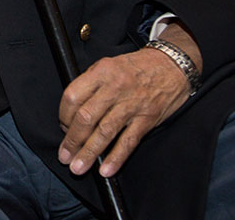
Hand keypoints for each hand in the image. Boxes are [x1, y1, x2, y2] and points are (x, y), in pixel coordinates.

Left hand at [57, 27, 198, 177]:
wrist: (172, 65)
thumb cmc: (137, 66)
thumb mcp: (109, 64)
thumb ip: (91, 83)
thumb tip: (72, 111)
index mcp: (102, 71)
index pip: (73, 96)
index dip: (63, 116)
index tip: (62, 127)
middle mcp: (115, 87)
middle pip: (86, 117)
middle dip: (72, 140)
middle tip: (64, 155)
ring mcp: (132, 104)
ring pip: (105, 132)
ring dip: (88, 153)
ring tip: (77, 167)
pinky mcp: (147, 119)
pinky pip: (128, 142)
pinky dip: (116, 158)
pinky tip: (105, 170)